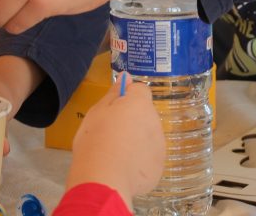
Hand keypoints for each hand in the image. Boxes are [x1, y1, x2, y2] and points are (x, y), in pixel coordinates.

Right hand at [65, 74, 164, 207]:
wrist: (103, 179)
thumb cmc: (96, 139)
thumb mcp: (97, 111)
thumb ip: (114, 93)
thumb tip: (126, 77)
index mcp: (140, 104)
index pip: (141, 90)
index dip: (128, 96)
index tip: (114, 108)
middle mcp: (155, 121)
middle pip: (145, 114)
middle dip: (132, 120)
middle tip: (111, 133)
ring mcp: (159, 146)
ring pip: (149, 137)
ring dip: (137, 141)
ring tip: (116, 154)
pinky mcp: (158, 168)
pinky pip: (149, 159)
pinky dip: (139, 162)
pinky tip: (123, 169)